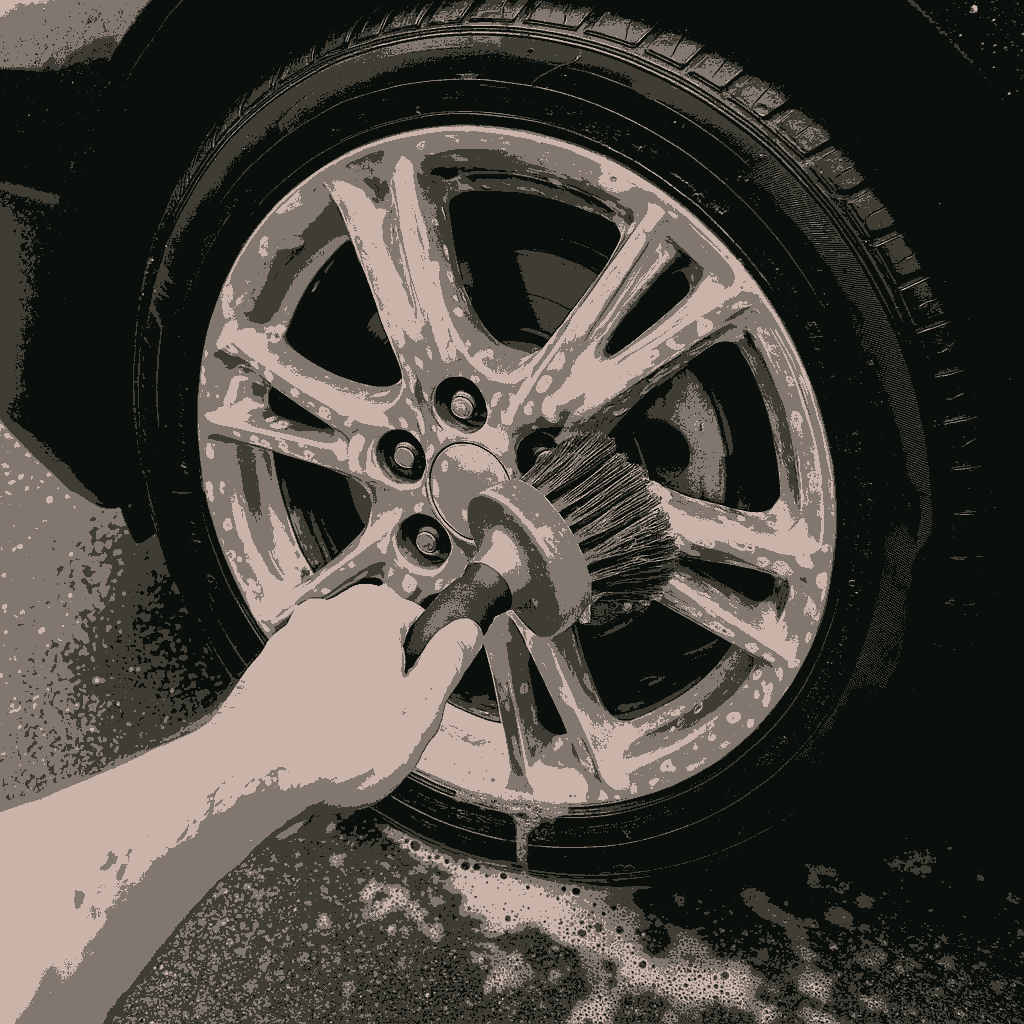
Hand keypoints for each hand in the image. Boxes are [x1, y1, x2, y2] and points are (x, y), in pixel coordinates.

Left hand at [219, 584, 483, 803]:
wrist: (251, 772)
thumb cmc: (329, 745)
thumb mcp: (419, 709)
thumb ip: (448, 661)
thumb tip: (464, 633)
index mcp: (373, 611)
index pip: (422, 624)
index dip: (426, 668)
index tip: (421, 695)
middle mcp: (330, 613)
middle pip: (382, 643)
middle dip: (388, 683)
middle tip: (387, 725)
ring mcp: (294, 637)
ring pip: (345, 666)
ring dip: (351, 699)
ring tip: (349, 739)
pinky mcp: (270, 666)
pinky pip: (312, 684)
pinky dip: (318, 708)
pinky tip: (320, 739)